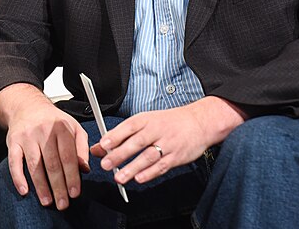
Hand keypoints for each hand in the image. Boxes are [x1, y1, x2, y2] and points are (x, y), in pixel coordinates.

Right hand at [0, 83, 89, 209]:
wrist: (28, 106)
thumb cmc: (53, 120)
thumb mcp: (73, 127)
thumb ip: (81, 146)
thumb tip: (85, 168)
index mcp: (62, 128)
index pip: (68, 156)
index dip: (72, 176)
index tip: (75, 192)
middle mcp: (44, 131)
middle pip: (52, 163)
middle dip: (58, 186)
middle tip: (63, 202)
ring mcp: (27, 137)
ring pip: (35, 165)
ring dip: (41, 186)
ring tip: (47, 201)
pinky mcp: (13, 141)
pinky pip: (14, 162)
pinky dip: (18, 178)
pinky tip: (24, 190)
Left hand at [91, 96, 246, 185]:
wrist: (199, 122)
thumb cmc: (170, 122)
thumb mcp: (147, 121)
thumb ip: (122, 135)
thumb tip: (99, 147)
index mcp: (148, 119)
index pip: (130, 126)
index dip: (116, 135)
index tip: (103, 145)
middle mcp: (158, 130)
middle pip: (137, 142)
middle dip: (121, 154)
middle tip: (106, 164)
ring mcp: (168, 143)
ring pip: (148, 156)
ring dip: (133, 168)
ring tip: (119, 177)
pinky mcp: (176, 156)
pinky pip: (162, 166)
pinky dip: (150, 173)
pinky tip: (139, 179)